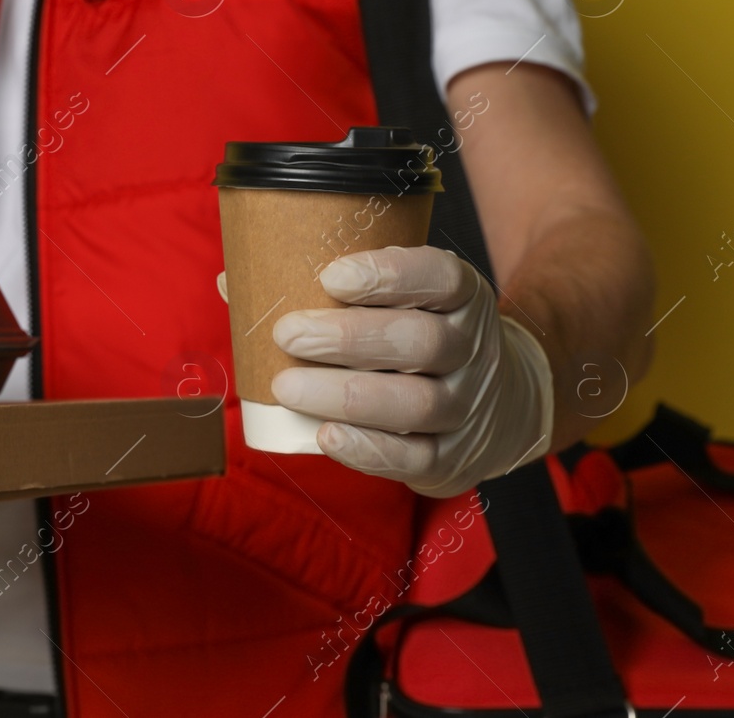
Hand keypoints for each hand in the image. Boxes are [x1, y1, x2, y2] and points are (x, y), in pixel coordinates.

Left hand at [266, 246, 553, 497]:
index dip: (389, 274)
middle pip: (421, 341)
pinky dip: (369, 449)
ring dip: (346, 395)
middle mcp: (470, 349)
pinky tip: (326, 436)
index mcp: (458, 298)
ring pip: (416, 402)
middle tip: (289, 333)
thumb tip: (233, 282)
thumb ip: (323, 289)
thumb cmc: (417, 338)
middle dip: (349, 338)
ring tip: (288, 385)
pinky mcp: (450, 458)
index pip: (438, 277)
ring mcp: (465, 407)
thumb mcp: (398, 303)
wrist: (501, 405)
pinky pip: (413, 458)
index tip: (331, 276)